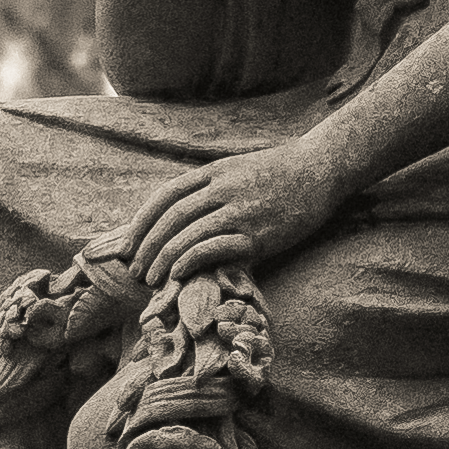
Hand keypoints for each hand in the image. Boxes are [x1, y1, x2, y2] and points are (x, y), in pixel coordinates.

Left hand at [120, 134, 345, 286]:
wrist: (321, 170)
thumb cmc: (279, 174)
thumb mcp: (237, 169)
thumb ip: (209, 187)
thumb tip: (179, 214)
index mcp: (213, 172)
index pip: (165, 197)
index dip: (142, 222)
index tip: (127, 245)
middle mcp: (222, 189)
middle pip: (171, 218)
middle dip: (147, 246)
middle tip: (135, 270)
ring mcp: (240, 211)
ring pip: (188, 234)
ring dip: (164, 259)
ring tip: (152, 280)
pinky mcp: (258, 234)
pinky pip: (214, 248)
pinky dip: (191, 261)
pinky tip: (179, 274)